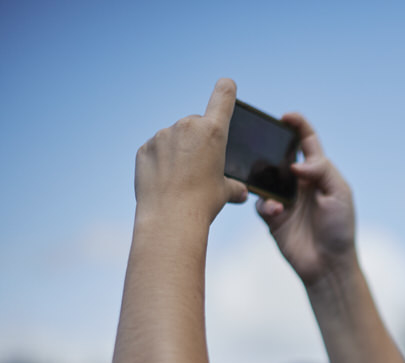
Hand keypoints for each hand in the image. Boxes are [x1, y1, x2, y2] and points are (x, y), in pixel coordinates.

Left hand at [134, 78, 247, 223]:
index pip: (223, 96)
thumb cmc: (203, 202)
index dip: (226, 90)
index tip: (226, 85)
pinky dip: (161, 161)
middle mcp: (187, 126)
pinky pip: (157, 150)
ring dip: (179, 152)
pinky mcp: (145, 148)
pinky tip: (165, 181)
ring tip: (181, 180)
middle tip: (200, 168)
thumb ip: (234, 186)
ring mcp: (162, 136)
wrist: (170, 217)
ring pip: (175, 138)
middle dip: (199, 141)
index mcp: (214, 131)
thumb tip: (242, 193)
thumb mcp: (225, 192)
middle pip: (196, 125)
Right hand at [256, 113, 356, 285]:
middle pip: (280, 156)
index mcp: (319, 173)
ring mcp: (284, 199)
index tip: (286, 117)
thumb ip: (322, 171)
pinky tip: (276, 211)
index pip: (307, 142)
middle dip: (270, 147)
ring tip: (270, 184)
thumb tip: (297, 163)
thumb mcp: (340, 193)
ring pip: (265, 178)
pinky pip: (260, 204)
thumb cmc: (340, 228)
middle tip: (260, 141)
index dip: (298, 126)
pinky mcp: (272, 218)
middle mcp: (299, 183)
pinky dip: (266, 205)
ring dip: (265, 178)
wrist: (329, 264)